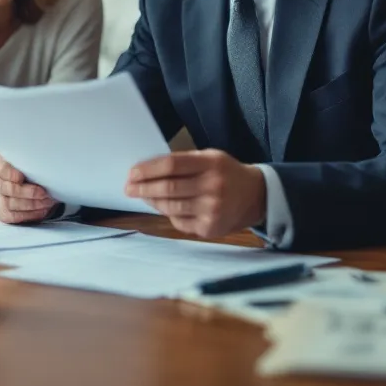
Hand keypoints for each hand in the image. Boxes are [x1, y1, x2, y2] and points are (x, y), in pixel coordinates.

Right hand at [0, 150, 55, 223]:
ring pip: (6, 204)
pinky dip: (27, 215)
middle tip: (43, 193)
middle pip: (2, 188)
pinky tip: (40, 211)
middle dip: (26, 192)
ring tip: (45, 203)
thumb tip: (42, 166)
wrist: (33, 181)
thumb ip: (29, 161)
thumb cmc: (31, 168)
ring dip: (29, 205)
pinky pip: (9, 216)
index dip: (8, 172)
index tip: (22, 177)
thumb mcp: (30, 159)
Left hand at [124, 150, 265, 238]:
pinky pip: (179, 221)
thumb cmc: (227, 173)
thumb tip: (148, 169)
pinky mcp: (210, 228)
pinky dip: (169, 214)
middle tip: (129, 188)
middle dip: (143, 188)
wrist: (257, 196)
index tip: (132, 172)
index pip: (171, 165)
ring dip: (152, 202)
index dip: (148, 170)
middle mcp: (213, 187)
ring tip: (143, 196)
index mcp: (211, 164)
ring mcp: (212, 210)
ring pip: (170, 207)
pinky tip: (165, 207)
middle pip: (168, 188)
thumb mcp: (210, 157)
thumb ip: (183, 161)